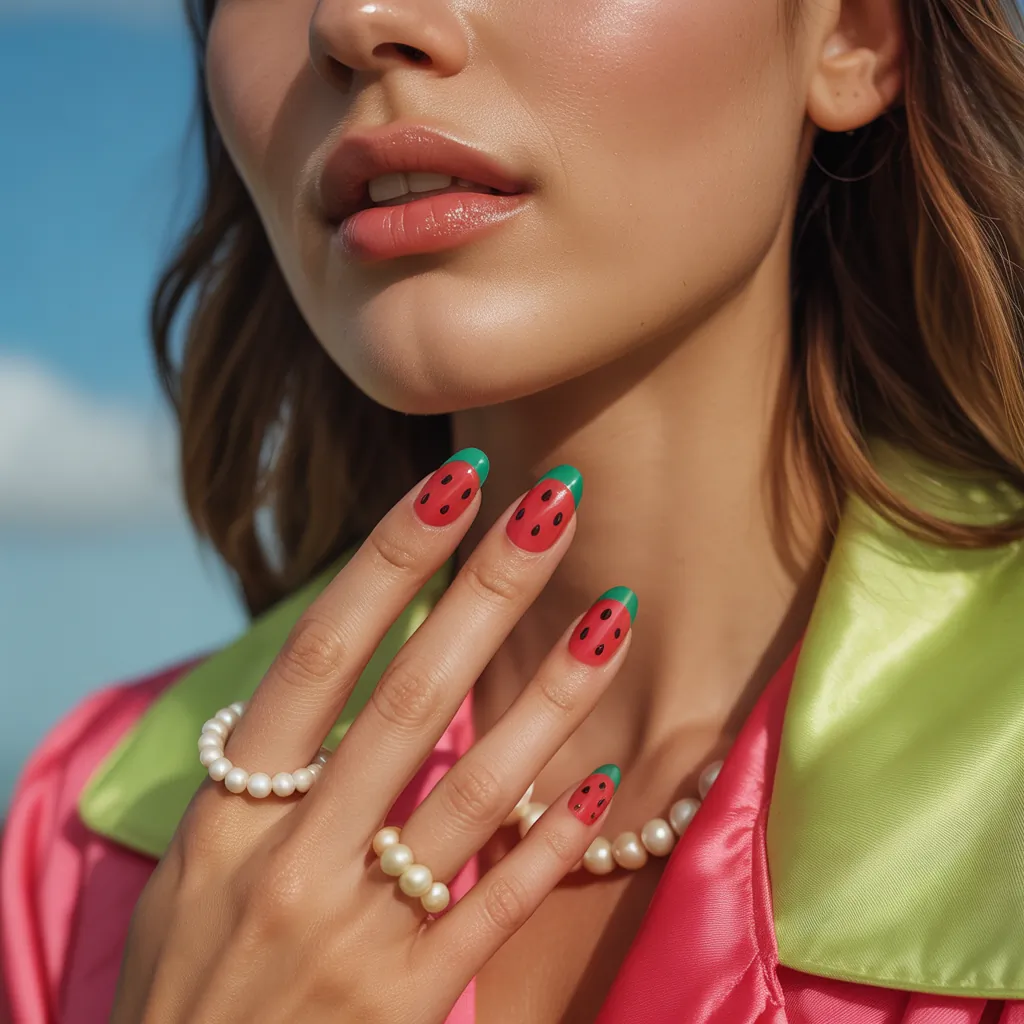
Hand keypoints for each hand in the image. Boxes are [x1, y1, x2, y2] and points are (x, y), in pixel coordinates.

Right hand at [112, 454, 633, 1022]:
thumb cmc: (185, 984)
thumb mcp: (190, 871)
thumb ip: (259, 782)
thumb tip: (331, 679)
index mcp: (229, 816)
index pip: (322, 653)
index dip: (391, 558)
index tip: (452, 483)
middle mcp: (293, 861)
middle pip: (410, 698)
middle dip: (489, 591)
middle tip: (553, 505)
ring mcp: (355, 934)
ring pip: (473, 791)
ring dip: (552, 695)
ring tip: (615, 613)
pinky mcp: (407, 1004)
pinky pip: (495, 907)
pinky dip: (551, 841)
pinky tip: (604, 781)